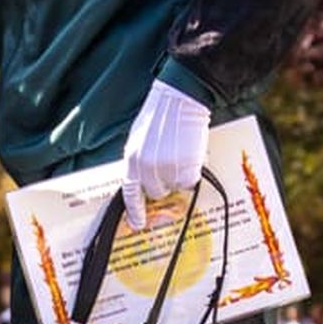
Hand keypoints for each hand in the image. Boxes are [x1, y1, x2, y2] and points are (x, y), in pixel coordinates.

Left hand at [119, 79, 209, 229]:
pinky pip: (190, 182)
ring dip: (179, 175)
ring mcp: (166, 170)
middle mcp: (146, 168)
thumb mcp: (139, 140)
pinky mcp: (186, 168)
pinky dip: (192, 172)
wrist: (180, 99)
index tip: (137, 224)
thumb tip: (144, 182)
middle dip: (164, 183)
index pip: (130, 193)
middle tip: (171, 165)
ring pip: (175, 187)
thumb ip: (140, 161)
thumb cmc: (160, 115)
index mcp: (131, 160)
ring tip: (181, 153)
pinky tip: (190, 154)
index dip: (134, 211)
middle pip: (156, 192)